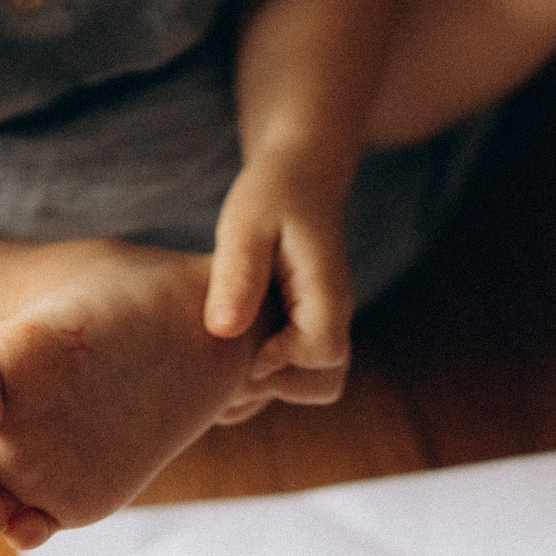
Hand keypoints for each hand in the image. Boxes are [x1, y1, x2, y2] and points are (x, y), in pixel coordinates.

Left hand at [204, 144, 354, 400]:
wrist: (300, 170)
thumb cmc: (271, 190)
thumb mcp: (245, 224)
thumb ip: (238, 275)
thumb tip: (223, 332)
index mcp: (326, 291)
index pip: (322, 355)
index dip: (278, 359)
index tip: (236, 336)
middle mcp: (332, 315)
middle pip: (326, 384)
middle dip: (277, 384)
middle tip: (231, 354)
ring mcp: (320, 323)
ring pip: (315, 385)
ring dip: (272, 384)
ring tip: (226, 359)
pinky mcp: (304, 325)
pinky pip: (296, 374)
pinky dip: (265, 377)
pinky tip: (226, 357)